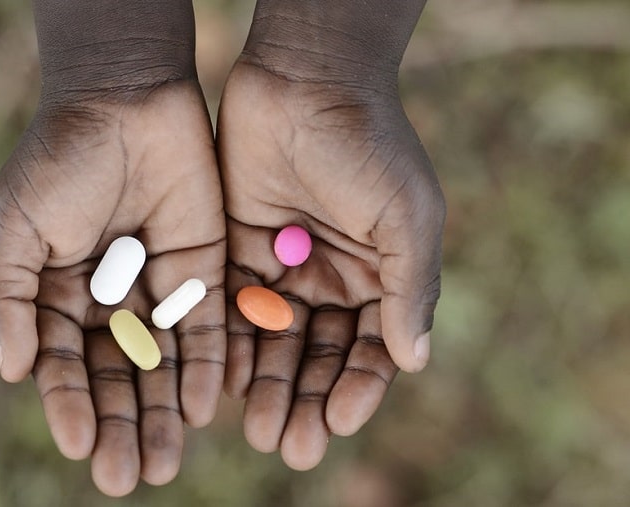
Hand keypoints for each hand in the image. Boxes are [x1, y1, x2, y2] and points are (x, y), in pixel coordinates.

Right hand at [0, 81, 225, 494]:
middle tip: (129, 478)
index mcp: (57, 295)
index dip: (70, 405)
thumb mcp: (15, 227)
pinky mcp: (203, 271)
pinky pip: (207, 329)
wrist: (126, 99)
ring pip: (163, 364)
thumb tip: (11, 373)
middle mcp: (109, 300)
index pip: (63, 364)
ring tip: (165, 464)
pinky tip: (204, 409)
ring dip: (164, 415)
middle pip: (117, 376)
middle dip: (122, 426)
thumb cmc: (61, 159)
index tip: (80, 446)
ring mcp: (157, 288)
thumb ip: (8, 300)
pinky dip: (206, 368)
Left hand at [217, 58, 443, 469]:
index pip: (371, 348)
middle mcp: (329, 279)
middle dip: (305, 400)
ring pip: (273, 341)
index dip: (358, 388)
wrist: (305, 81)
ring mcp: (282, 267)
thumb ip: (411, 288)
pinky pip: (232, 309)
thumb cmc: (367, 145)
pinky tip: (223, 384)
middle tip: (289, 446)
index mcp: (377, 275)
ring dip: (268, 385)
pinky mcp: (236, 251)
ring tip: (257, 430)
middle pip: (318, 355)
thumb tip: (415, 361)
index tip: (338, 421)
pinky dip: (230, 347)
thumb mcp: (405, 217)